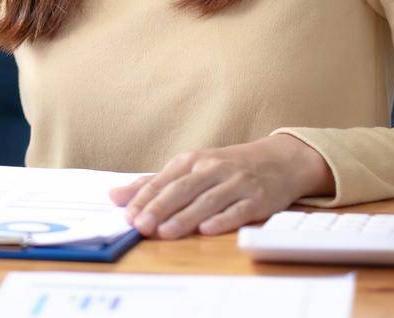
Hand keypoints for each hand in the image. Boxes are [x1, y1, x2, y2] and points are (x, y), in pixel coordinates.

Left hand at [108, 134, 333, 239]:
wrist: (279, 160)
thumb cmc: (226, 167)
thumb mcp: (190, 168)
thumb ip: (153, 184)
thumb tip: (114, 196)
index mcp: (192, 161)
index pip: (163, 180)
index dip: (144, 198)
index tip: (127, 215)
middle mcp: (213, 169)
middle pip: (182, 189)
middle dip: (159, 207)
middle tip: (141, 226)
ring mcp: (236, 183)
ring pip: (207, 200)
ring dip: (185, 217)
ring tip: (165, 232)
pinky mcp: (258, 199)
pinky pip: (239, 210)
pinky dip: (223, 219)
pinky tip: (208, 229)